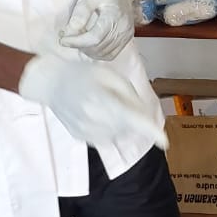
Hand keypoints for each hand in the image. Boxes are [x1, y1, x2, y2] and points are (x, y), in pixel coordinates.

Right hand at [18, 53, 166, 151]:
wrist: (51, 84)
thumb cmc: (83, 74)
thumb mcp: (109, 75)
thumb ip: (129, 95)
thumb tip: (143, 116)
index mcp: (103, 99)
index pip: (131, 118)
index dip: (149, 130)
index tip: (164, 142)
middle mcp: (94, 119)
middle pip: (128, 127)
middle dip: (132, 117)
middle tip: (116, 99)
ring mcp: (87, 132)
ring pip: (119, 135)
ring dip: (121, 124)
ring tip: (104, 105)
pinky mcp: (82, 138)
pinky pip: (107, 138)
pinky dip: (109, 129)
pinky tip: (97, 115)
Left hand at [59, 0, 137, 60]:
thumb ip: (79, 14)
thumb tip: (70, 32)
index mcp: (113, 16)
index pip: (94, 38)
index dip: (76, 42)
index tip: (63, 39)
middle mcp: (123, 28)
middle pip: (98, 48)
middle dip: (80, 45)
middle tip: (69, 36)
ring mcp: (126, 34)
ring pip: (103, 54)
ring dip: (88, 50)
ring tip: (79, 38)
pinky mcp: (126, 38)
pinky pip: (111, 54)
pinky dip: (98, 52)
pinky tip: (90, 43)